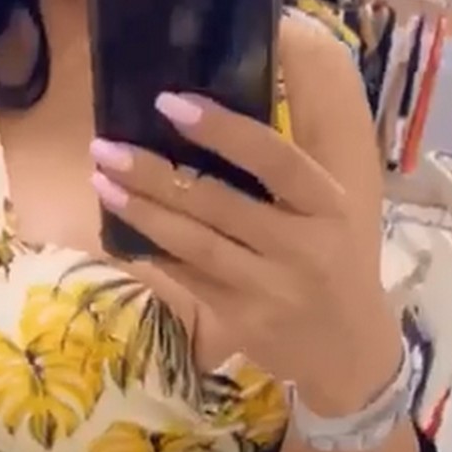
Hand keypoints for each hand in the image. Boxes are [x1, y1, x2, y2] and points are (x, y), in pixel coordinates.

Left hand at [89, 92, 400, 413]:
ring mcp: (269, 287)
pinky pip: (188, 277)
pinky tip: (119, 229)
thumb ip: (284, 168)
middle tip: (105, 145)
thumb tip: (219, 106)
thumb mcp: (330, 210)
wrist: (349, 349)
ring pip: (195, 243)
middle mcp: (301, 245)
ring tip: (101, 180)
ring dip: (143, 211)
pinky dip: (153, 251)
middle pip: (218, 202)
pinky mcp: (242, 320)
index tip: (169, 102)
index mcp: (328, 205)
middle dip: (155, 172)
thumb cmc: (334, 260)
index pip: (274, 158)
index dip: (222, 129)